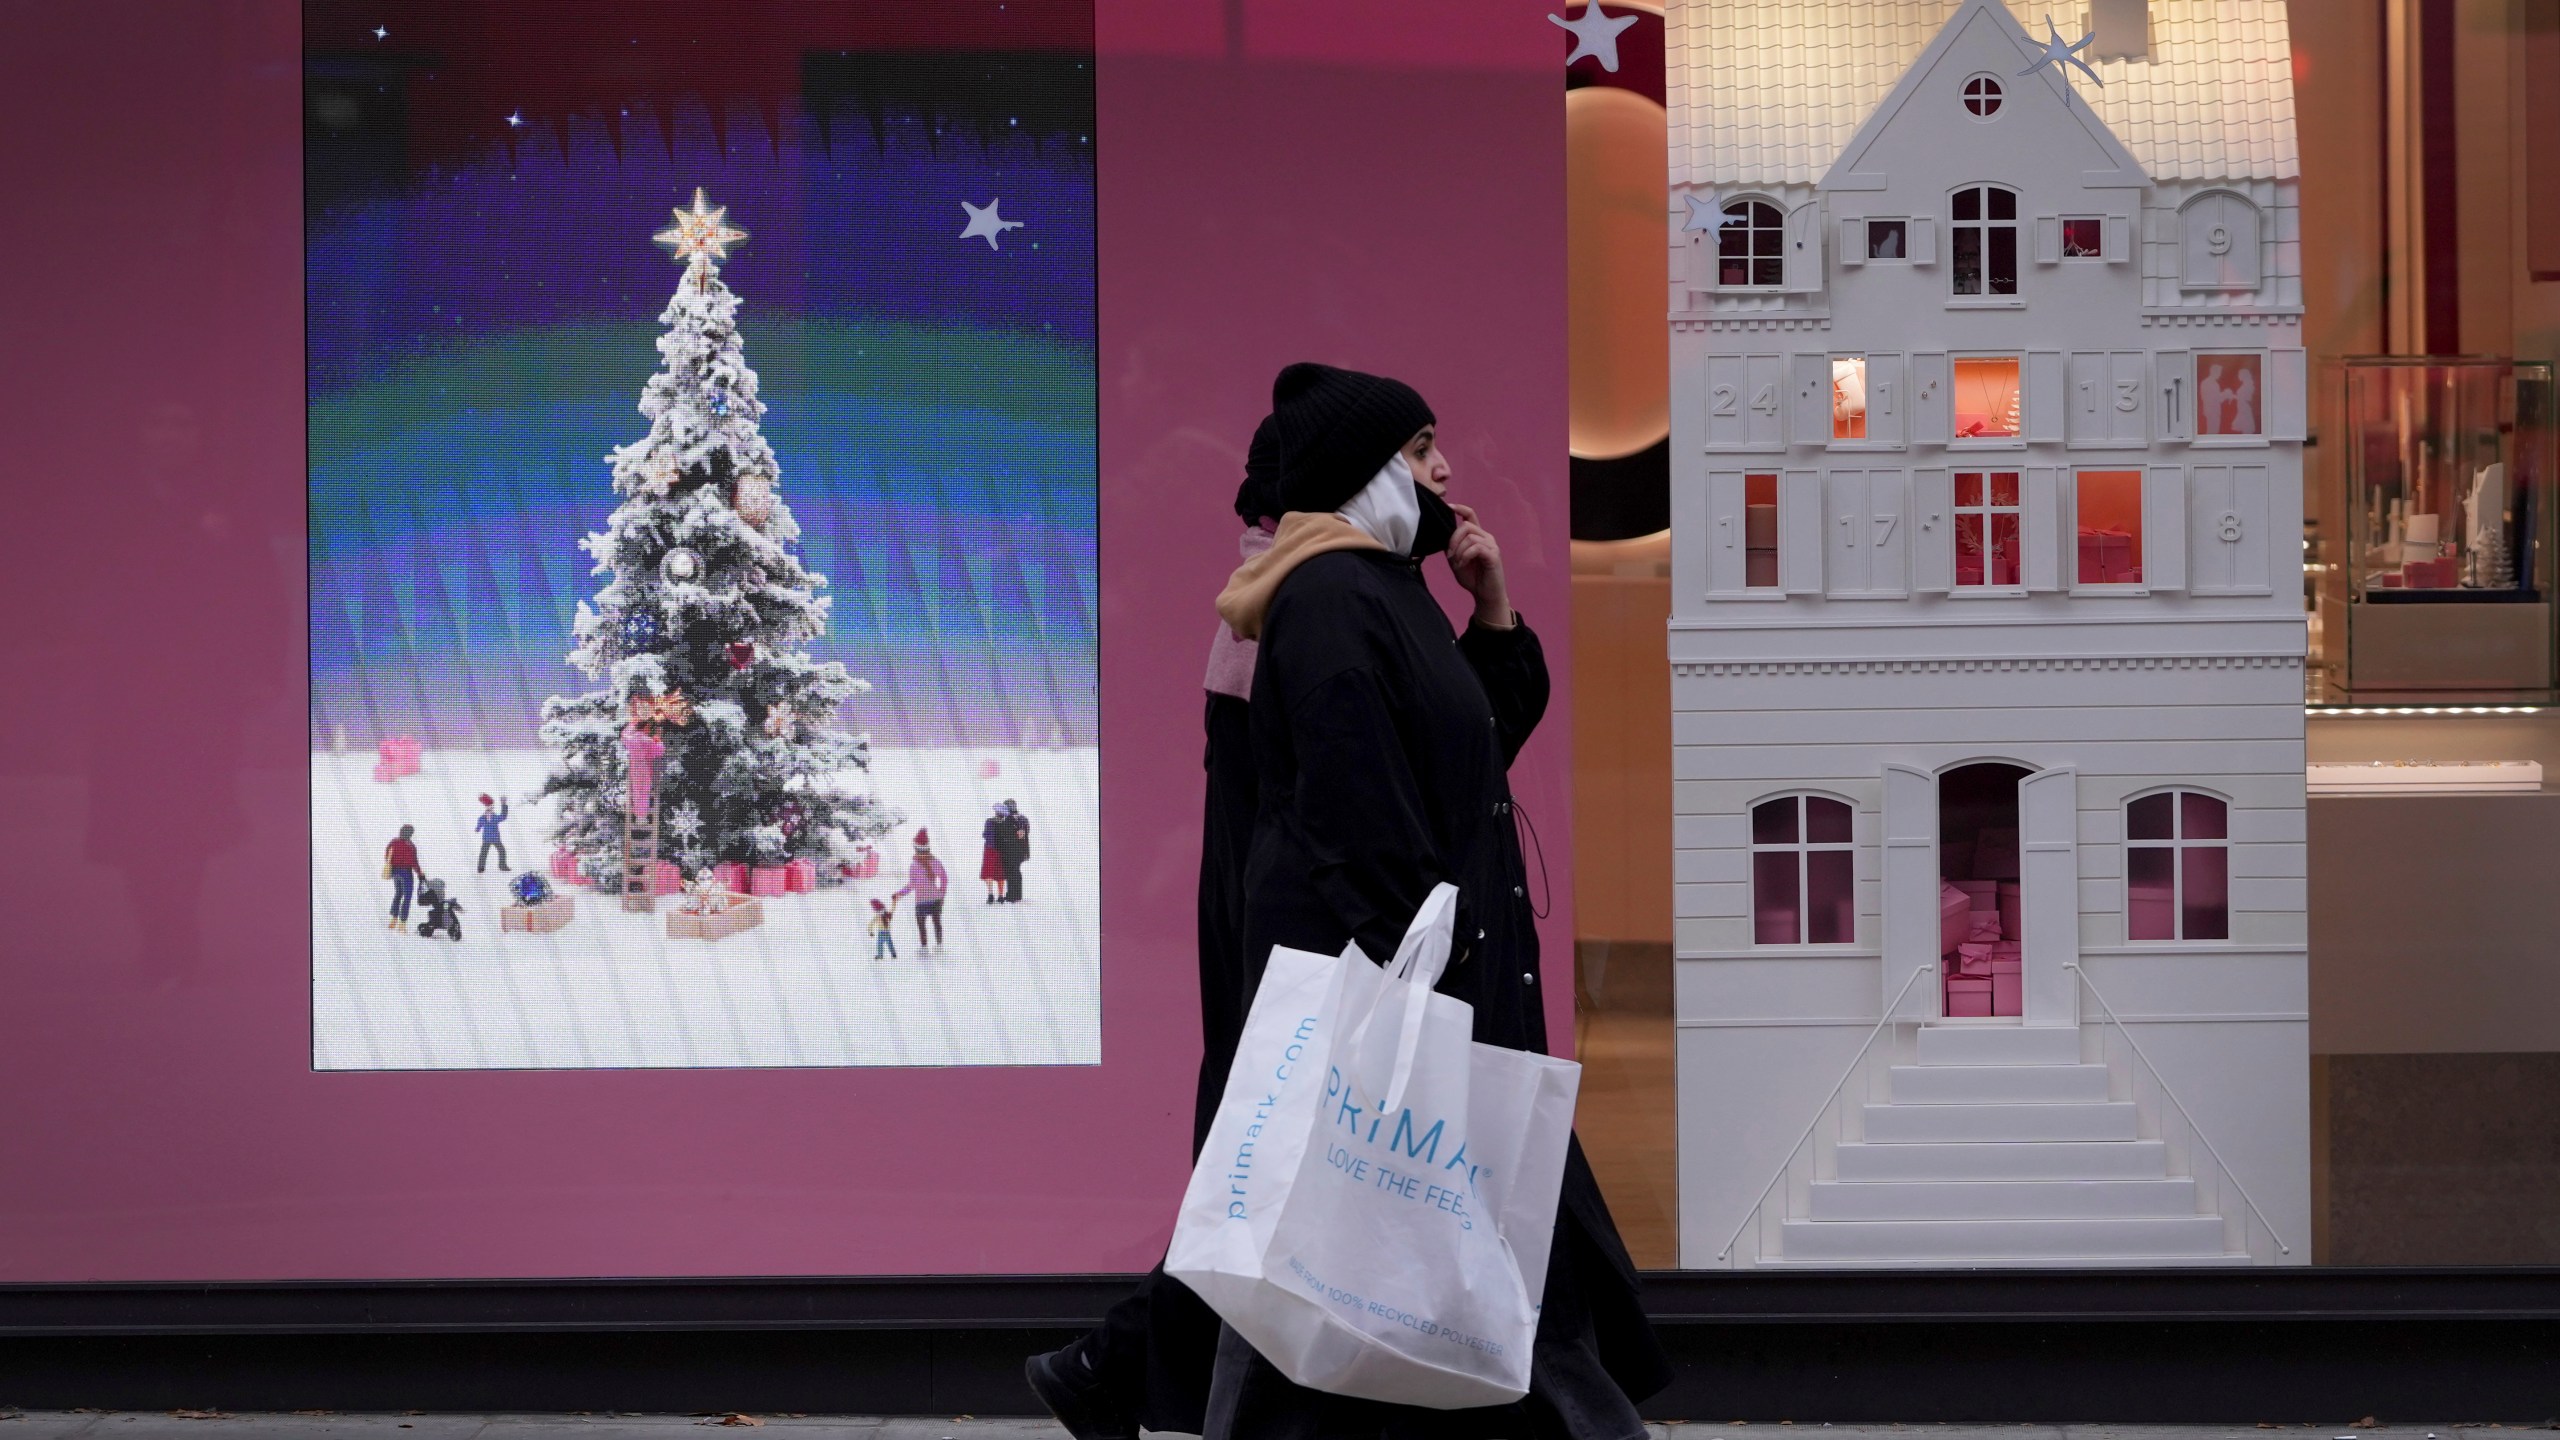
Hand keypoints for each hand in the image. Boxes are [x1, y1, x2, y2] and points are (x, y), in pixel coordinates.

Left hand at [1446, 503, 1511, 627]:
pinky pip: (1476, 548)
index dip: (1460, 508)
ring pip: (1470, 537)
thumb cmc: (1472, 577)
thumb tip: (1442, 535)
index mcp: (1477, 536)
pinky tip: (1462, 564)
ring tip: (1457, 563)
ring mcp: (1491, 545)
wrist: (1485, 595)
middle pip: (1466, 526)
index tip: (1448, 506)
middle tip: (1449, 555)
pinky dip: (1465, 556)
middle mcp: (1486, 537)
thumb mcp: (1456, 560)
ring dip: (1458, 551)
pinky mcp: (1493, 555)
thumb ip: (1451, 547)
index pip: (1470, 515)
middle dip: (1453, 540)